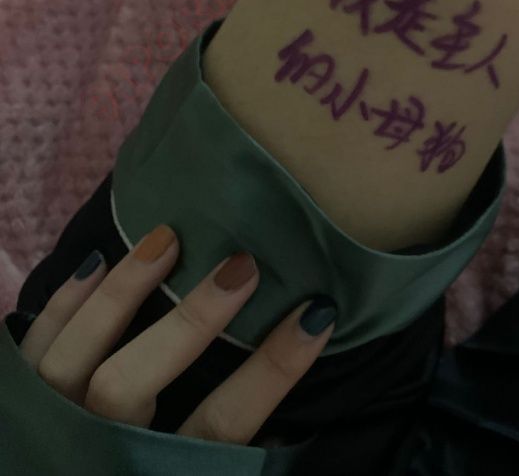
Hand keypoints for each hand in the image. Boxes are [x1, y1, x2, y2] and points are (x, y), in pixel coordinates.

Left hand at [18, 224, 335, 444]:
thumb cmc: (145, 475)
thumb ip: (244, 449)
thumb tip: (293, 404)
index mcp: (158, 470)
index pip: (224, 422)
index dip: (275, 370)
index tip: (316, 315)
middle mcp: (97, 447)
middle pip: (132, 385)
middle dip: (190, 321)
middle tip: (242, 267)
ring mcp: (50, 419)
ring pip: (73, 357)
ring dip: (121, 293)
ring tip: (167, 239)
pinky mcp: (21, 399)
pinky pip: (33, 348)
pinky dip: (63, 303)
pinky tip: (96, 259)